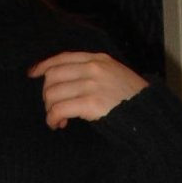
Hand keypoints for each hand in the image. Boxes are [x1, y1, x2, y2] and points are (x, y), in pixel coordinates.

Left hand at [28, 51, 148, 129]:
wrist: (149, 114)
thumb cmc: (132, 100)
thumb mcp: (115, 75)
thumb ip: (94, 72)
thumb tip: (66, 80)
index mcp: (98, 59)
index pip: (63, 58)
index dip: (44, 65)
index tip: (32, 73)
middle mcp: (93, 68)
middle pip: (53, 76)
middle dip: (47, 94)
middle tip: (52, 108)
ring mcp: (91, 84)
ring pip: (52, 94)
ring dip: (49, 109)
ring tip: (57, 120)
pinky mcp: (90, 103)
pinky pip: (59, 109)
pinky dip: (53, 118)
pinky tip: (58, 124)